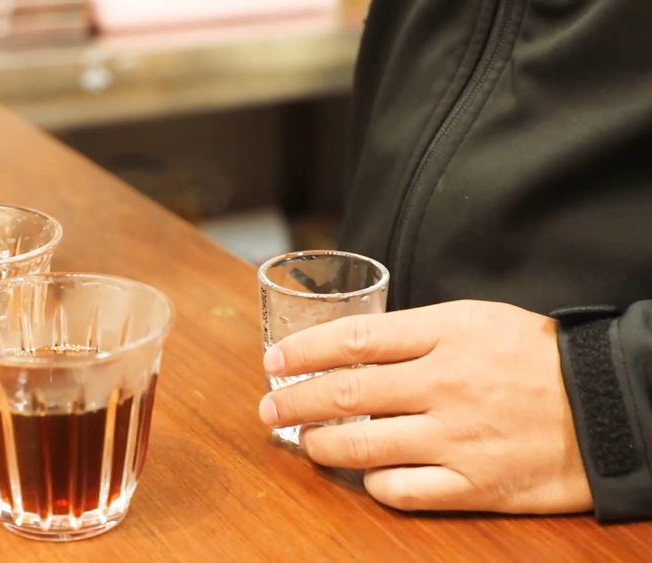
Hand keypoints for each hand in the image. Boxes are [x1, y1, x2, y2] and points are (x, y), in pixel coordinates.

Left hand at [258, 300, 593, 514]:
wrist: (607, 408)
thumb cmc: (535, 358)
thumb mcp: (477, 321)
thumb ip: (415, 333)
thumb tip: (349, 346)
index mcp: (446, 334)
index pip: (353, 339)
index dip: (303, 351)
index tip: (274, 361)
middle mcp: (445, 385)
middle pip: (344, 393)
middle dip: (293, 401)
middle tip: (269, 408)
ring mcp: (456, 438)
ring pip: (360, 447)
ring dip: (318, 445)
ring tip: (304, 441)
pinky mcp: (471, 485)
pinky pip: (399, 490)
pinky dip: (371, 482)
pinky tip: (366, 473)